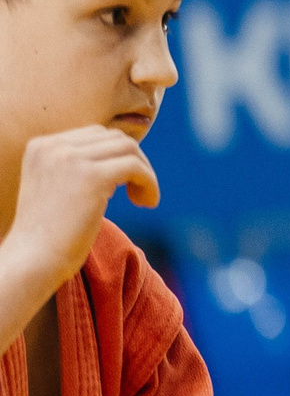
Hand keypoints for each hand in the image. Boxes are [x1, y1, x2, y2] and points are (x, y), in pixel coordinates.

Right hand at [4, 127, 159, 295]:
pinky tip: (148, 203)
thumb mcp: (58, 186)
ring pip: (129, 149)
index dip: (117, 155)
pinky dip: (150, 183)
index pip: (95, 134)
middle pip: (114, 138)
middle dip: (134, 161)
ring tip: (144, 199)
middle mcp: (53, 146)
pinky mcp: (92, 177)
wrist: (32, 261)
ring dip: (145, 172)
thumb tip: (126, 153)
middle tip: (137, 191)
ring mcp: (71, 159)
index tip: (124, 182)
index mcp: (41, 146)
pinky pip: (135, 168)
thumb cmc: (48, 233)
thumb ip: (80, 166)